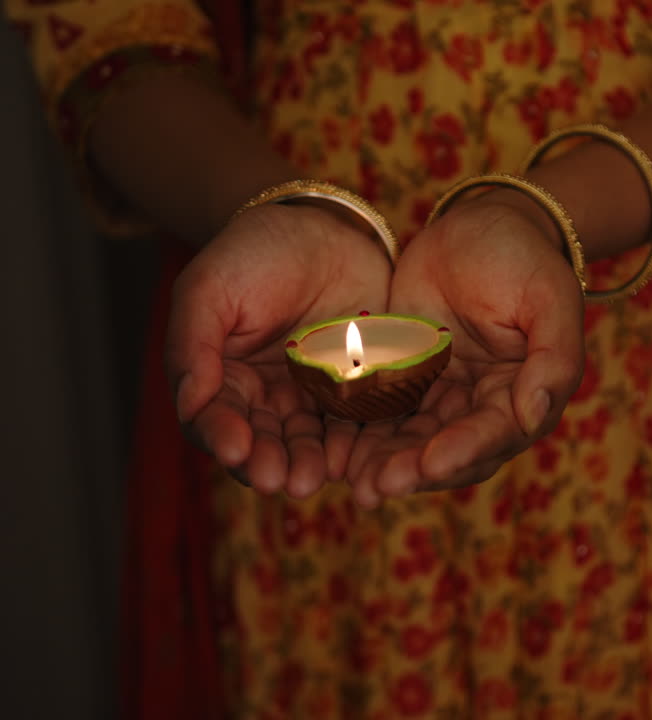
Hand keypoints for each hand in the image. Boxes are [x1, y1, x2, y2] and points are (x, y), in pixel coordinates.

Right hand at [165, 204, 391, 496]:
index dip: (223, 436)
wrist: (326, 227)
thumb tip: (189, 403)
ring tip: (313, 479)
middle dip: (270, 462)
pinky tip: (355, 459)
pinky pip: (357, 422)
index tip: (236, 450)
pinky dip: (354, 443)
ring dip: (309, 463)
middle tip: (278, 480)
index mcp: (222, 378)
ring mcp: (315, 396)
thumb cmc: (255, 253)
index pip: (215, 419)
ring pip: (310, 441)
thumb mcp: (211, 289)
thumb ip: (194, 345)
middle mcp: (267, 397)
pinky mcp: (360, 390)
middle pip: (264, 441)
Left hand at [346, 196, 584, 506]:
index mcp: (524, 394)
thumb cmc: (525, 258)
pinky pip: (379, 412)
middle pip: (448, 449)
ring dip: (382, 463)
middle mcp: (482, 406)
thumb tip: (534, 416)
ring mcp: (441, 394)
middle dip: (414, 470)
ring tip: (351, 482)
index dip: (464, 450)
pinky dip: (358, 434)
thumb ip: (555, 358)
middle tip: (377, 486)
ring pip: (410, 440)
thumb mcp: (551, 298)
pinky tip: (332, 451)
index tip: (432, 463)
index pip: (496, 433)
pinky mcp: (403, 377)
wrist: (481, 222)